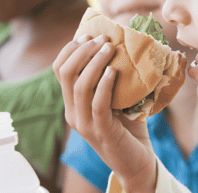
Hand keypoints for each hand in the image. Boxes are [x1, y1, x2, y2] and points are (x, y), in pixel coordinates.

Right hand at [53, 35, 157, 192]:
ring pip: (79, 86)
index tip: (89, 35)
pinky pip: (97, 104)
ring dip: (94, 63)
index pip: (60, 69)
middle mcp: (73, 113)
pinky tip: (113, 71)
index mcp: (73, 103)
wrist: (137, 161)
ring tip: (109, 48)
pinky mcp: (101, 132)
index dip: (71, 49)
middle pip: (66, 73)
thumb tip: (125, 44)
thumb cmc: (129, 127)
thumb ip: (114, 77)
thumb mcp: (117, 98)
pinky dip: (104, 85)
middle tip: (102, 39)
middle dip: (83, 51)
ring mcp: (85, 123)